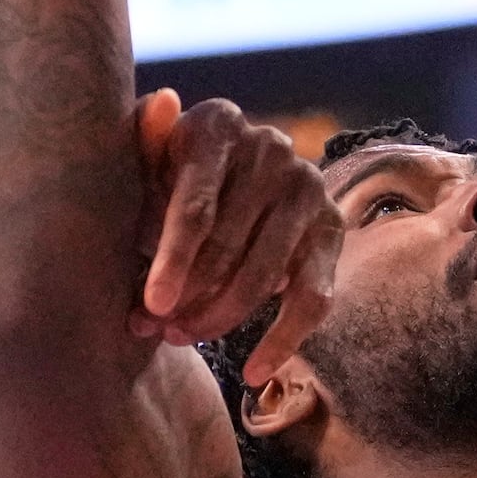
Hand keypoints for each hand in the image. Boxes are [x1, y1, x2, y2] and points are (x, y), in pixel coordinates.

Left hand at [134, 90, 338, 382]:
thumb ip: (143, 145)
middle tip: (157, 331)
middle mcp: (272, 147)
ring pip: (265, 275)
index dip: (172, 260)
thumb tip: (164, 103)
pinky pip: (314, 297)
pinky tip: (254, 374)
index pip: (196, 204)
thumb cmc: (166, 177)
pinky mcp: (333, 227)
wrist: (228, 184)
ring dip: (221, 319)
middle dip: (189, 296)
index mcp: (218, 124)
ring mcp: (308, 186)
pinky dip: (283, 341)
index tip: (151, 306)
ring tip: (184, 339)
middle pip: (228, 245)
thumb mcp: (147, 161)